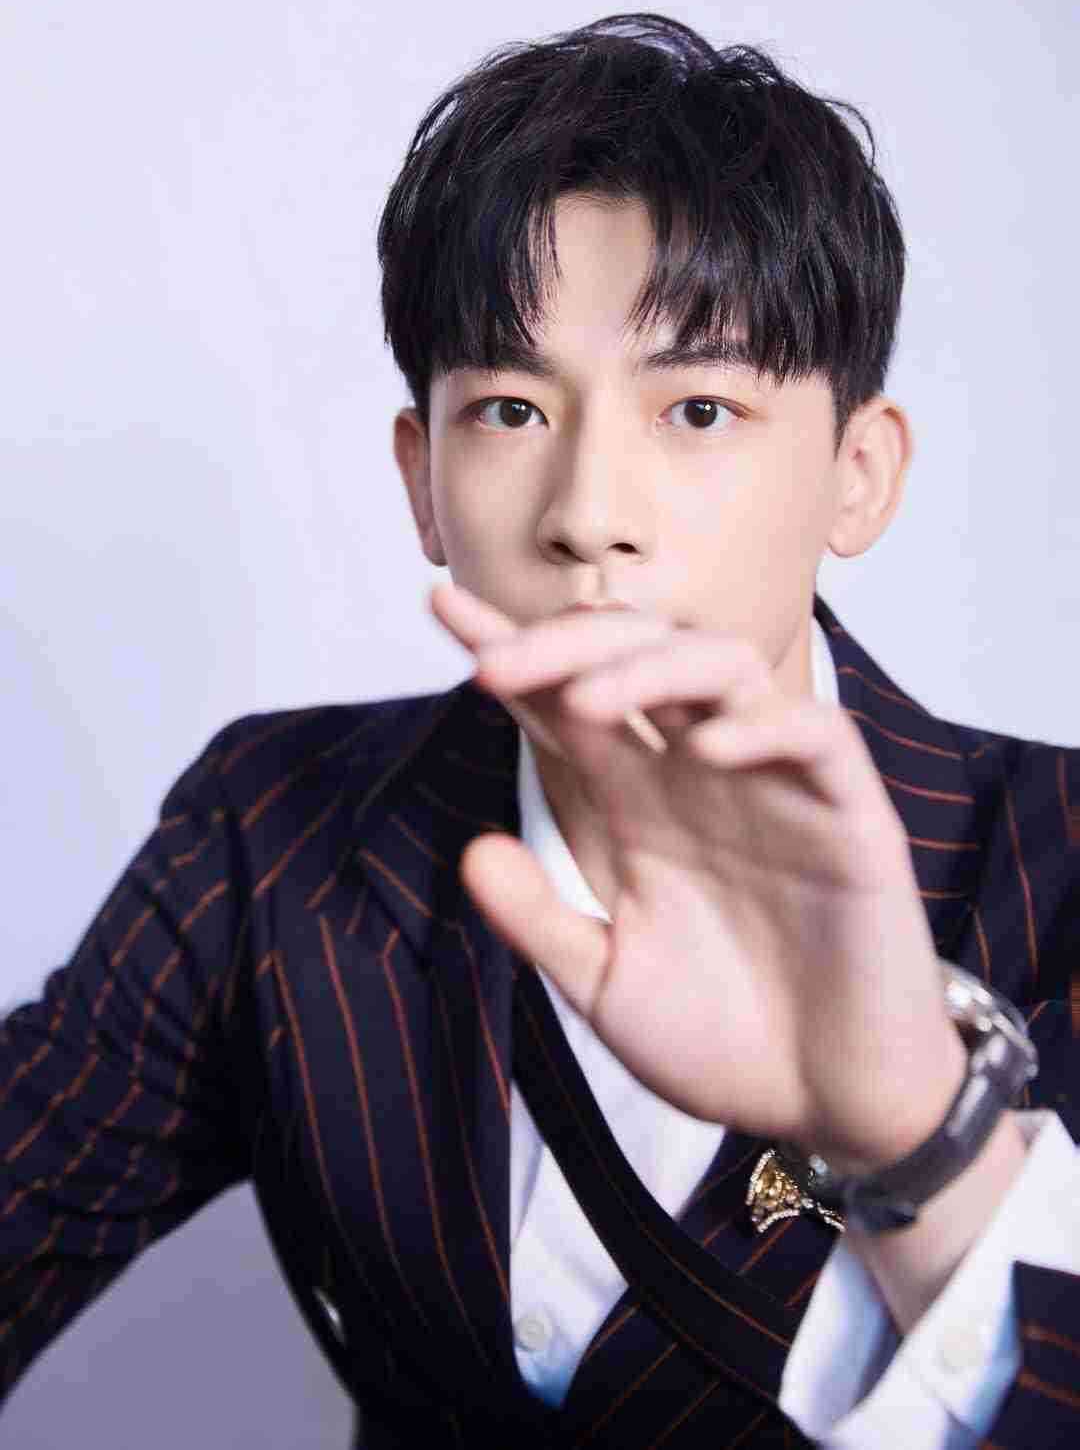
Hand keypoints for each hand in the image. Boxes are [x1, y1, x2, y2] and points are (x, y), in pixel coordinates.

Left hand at [431, 582, 965, 1172]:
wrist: (832, 1110)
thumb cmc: (729, 1041)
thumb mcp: (608, 985)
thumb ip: (540, 922)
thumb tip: (472, 851)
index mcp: (642, 802)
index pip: (568, 702)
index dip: (511, 650)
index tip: (442, 607)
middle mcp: (703, 774)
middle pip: (636, 659)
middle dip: (562, 644)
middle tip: (494, 665)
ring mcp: (778, 786)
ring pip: (722, 668)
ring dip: (650, 668)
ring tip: (586, 698)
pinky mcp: (852, 817)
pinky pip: (816, 736)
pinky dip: (764, 726)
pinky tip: (704, 748)